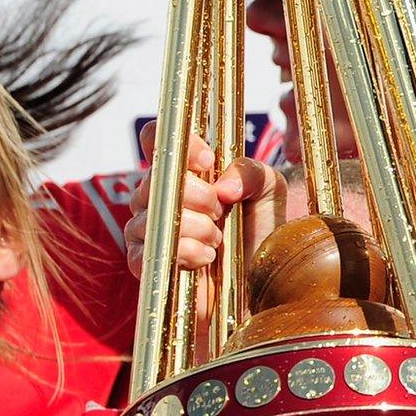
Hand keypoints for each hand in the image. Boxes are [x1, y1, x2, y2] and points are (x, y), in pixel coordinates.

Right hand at [125, 124, 282, 278]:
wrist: (261, 275)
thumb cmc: (261, 229)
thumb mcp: (269, 190)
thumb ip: (251, 173)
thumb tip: (224, 186)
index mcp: (184, 170)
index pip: (159, 139)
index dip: (178, 144)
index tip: (208, 160)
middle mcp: (160, 194)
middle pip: (157, 178)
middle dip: (197, 195)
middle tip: (220, 211)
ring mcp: (150, 226)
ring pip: (155, 215)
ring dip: (194, 226)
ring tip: (217, 239)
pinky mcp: (148, 262)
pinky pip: (146, 251)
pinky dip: (182, 252)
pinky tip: (205, 257)